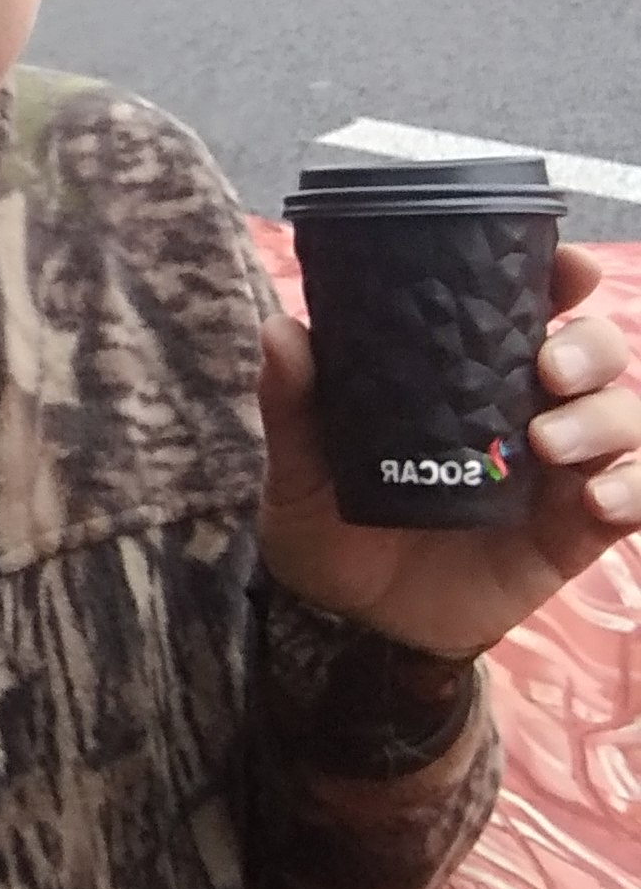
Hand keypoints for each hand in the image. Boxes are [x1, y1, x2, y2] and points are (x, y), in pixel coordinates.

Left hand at [257, 245, 640, 656]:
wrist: (346, 621)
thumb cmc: (328, 526)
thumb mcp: (300, 467)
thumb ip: (295, 404)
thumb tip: (282, 330)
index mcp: (467, 376)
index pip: (530, 308)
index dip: (562, 277)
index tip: (565, 267)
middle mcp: (523, 410)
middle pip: (596, 355)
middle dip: (590, 347)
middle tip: (548, 368)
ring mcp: (556, 471)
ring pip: (625, 417)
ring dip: (605, 419)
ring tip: (549, 442)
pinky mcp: (572, 531)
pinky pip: (633, 497)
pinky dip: (633, 488)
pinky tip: (598, 501)